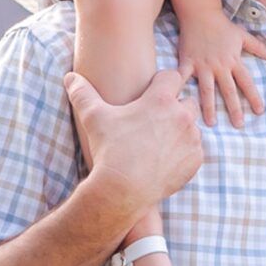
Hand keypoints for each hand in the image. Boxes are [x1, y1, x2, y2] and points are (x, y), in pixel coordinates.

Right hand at [65, 70, 201, 216]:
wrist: (123, 189)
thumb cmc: (109, 150)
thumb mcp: (94, 118)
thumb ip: (83, 94)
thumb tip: (69, 77)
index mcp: (161, 100)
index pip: (172, 77)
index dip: (162, 84)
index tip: (152, 94)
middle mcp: (182, 116)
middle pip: (188, 101)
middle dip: (176, 108)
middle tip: (156, 121)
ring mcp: (191, 139)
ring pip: (192, 127)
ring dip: (181, 131)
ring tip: (160, 142)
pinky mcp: (195, 160)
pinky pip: (195, 150)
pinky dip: (185, 153)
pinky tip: (167, 158)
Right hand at [176, 6, 265, 128]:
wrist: (200, 13)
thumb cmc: (222, 25)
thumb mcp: (243, 35)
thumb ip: (258, 47)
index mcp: (234, 61)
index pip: (247, 82)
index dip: (253, 97)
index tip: (259, 111)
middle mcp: (220, 66)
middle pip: (229, 90)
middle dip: (234, 108)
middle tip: (238, 124)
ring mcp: (203, 65)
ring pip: (207, 90)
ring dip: (209, 107)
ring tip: (211, 123)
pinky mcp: (188, 62)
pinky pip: (183, 77)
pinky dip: (179, 88)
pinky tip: (177, 101)